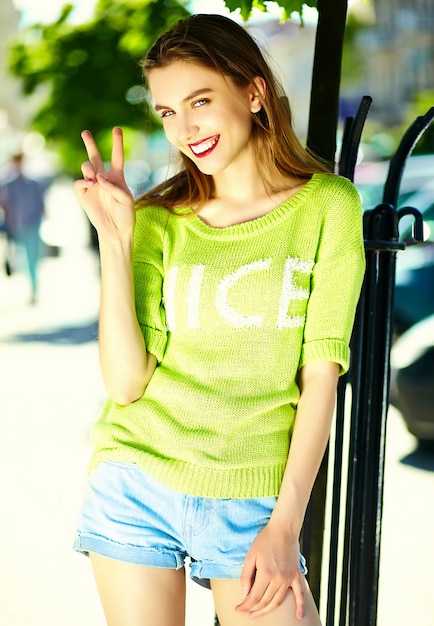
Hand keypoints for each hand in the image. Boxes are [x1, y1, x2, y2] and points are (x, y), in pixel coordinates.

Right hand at [73, 127, 134, 243]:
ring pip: (86, 167)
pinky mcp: (83, 194)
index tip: (117, 129)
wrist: (116, 230)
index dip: (117, 143)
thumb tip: (97, 177)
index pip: (117, 157)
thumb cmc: (125, 215)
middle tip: (85, 132)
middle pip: (95, 156)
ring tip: (94, 179)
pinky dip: (84, 182)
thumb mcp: (126, 199)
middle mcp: (103, 178)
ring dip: (89, 168)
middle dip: (89, 143)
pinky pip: (79, 182)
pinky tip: (91, 185)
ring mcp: (92, 185)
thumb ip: (114, 186)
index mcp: (117, 177)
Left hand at [236, 522, 304, 619]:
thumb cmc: (265, 540)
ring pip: (278, 601)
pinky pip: (300, 595)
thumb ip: (245, 575)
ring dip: (267, 610)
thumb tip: (245, 593)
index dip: (245, 606)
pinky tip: (299, 617)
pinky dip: (300, 607)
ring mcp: (289, 579)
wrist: (283, 529)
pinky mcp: (296, 576)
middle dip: (254, 610)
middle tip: (246, 612)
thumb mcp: (250, 555)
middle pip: (265, 602)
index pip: (254, 597)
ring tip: (258, 613)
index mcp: (266, 573)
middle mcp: (278, 579)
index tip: (238, 609)